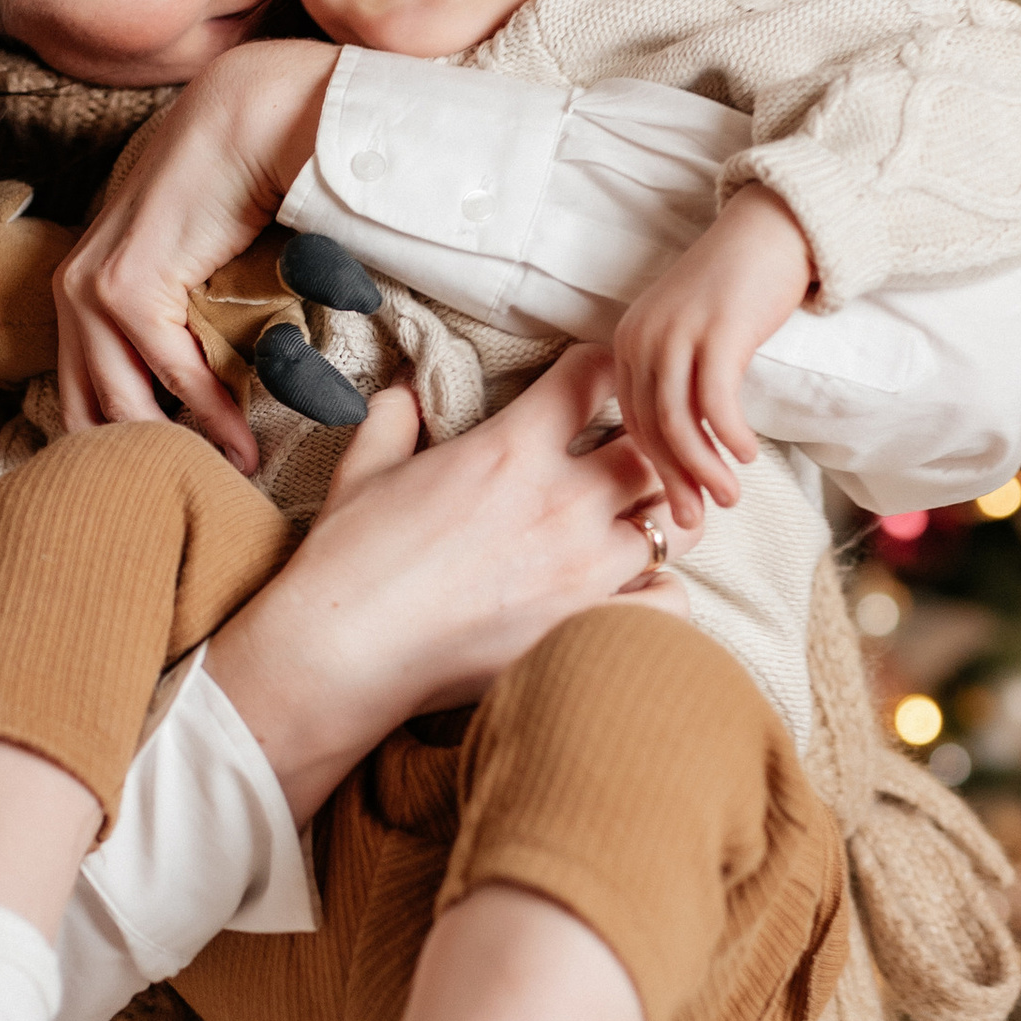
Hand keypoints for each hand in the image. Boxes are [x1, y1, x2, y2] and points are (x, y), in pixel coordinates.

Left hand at [53, 42, 337, 469]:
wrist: (242, 123)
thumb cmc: (223, 189)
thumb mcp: (179, 260)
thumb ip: (169, 312)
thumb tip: (189, 382)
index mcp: (76, 286)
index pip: (75, 392)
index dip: (114, 446)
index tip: (158, 486)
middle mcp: (70, 290)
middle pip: (89, 410)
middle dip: (140, 463)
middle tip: (192, 499)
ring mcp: (92, 289)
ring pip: (126, 402)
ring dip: (183, 449)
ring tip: (231, 479)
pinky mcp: (128, 287)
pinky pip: (172, 372)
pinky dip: (212, 413)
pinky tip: (242, 443)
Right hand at [207, 349, 685, 824]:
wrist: (345, 651)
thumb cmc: (350, 561)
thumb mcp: (363, 469)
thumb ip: (394, 417)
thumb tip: (404, 390)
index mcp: (512, 448)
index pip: (595, 373)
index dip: (602, 369)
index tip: (597, 384)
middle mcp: (563, 501)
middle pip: (655, 447)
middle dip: (648, 445)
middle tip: (626, 458)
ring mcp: (584, 569)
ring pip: (675, 523)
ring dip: (661, 516)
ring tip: (634, 523)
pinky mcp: (588, 628)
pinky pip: (670, 599)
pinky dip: (659, 590)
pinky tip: (630, 588)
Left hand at [610, 184, 813, 525]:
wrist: (774, 228)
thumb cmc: (741, 286)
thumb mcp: (694, 332)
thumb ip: (682, 376)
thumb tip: (692, 439)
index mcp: (629, 340)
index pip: (633, 420)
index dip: (657, 466)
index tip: (679, 501)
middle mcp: (642, 337)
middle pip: (649, 427)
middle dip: (675, 479)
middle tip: (697, 518)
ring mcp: (677, 333)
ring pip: (678, 422)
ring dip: (705, 467)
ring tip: (729, 496)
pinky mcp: (716, 331)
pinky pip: (714, 401)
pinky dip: (729, 435)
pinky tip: (749, 454)